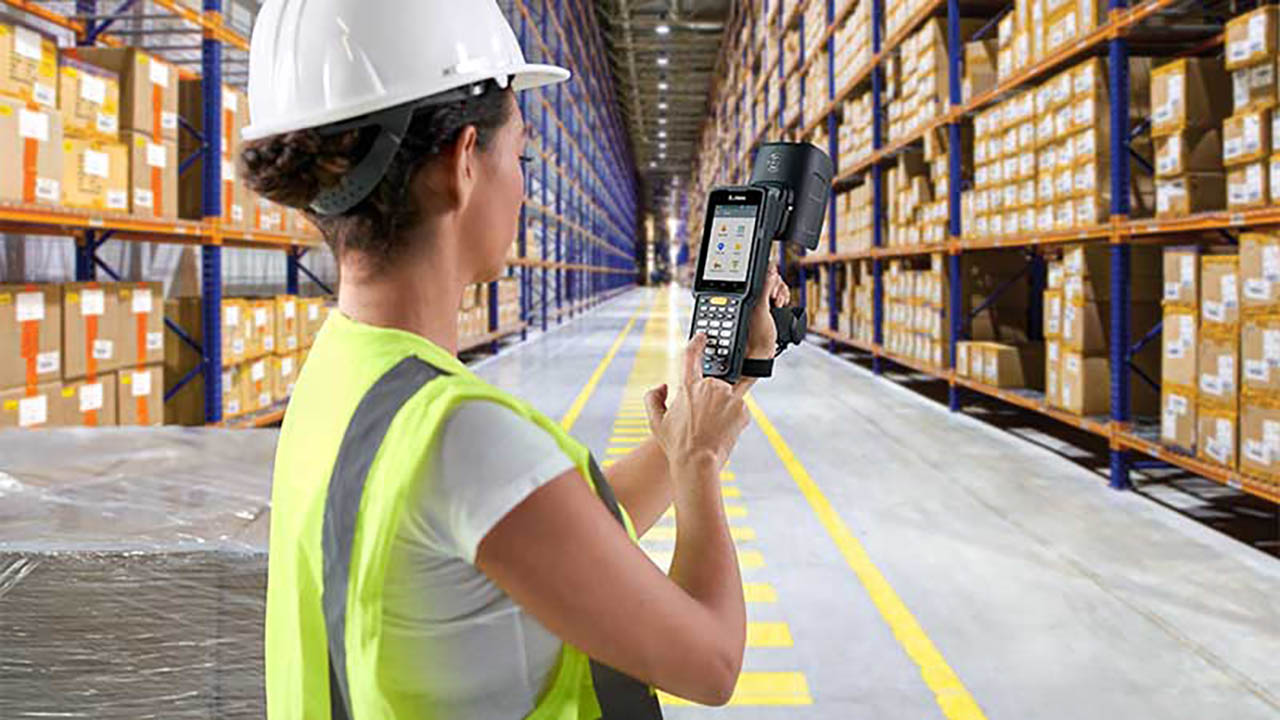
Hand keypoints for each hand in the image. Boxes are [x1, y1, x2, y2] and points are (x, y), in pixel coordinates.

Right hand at [645, 333, 750, 469]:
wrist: (698, 462)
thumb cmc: (677, 445)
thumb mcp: (655, 422)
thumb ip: (653, 398)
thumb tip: (662, 386)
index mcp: (688, 387)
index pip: (692, 357)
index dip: (697, 344)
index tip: (702, 337)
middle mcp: (709, 387)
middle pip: (712, 386)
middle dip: (709, 400)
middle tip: (703, 421)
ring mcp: (728, 396)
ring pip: (726, 398)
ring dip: (722, 410)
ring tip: (712, 429)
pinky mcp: (742, 408)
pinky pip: (738, 410)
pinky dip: (733, 419)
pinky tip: (723, 432)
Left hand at [745, 265, 790, 359]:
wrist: (761, 354)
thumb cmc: (756, 337)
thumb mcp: (761, 310)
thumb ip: (765, 289)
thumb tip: (770, 272)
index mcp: (746, 295)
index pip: (760, 274)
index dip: (769, 278)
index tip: (772, 290)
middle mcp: (752, 297)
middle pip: (770, 279)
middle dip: (777, 287)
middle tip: (775, 301)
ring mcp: (761, 302)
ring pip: (776, 287)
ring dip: (781, 294)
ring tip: (778, 305)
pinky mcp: (769, 308)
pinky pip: (779, 296)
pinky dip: (783, 298)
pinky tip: (781, 305)